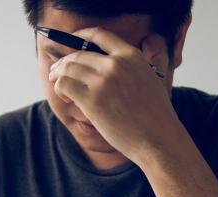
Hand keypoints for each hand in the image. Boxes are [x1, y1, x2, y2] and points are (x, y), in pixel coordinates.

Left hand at [47, 27, 178, 162]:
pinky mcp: (92, 100)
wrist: (159, 139)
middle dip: (64, 62)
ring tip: (60, 86)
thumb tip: (110, 63)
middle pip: (78, 54)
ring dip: (58, 76)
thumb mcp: (151, 80)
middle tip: (58, 72)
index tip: (73, 40)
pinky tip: (66, 98)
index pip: (100, 35)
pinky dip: (60, 89)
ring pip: (68, 68)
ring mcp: (103, 82)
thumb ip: (133, 67)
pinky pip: (64, 85)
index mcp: (132, 57)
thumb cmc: (156, 117)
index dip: (82, 35)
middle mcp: (116, 65)